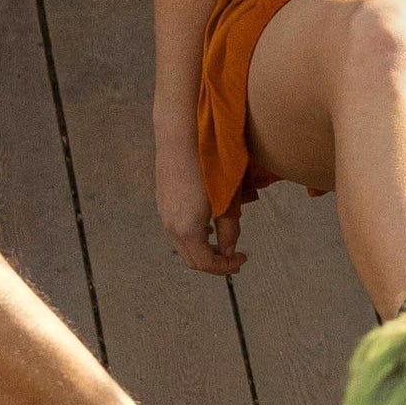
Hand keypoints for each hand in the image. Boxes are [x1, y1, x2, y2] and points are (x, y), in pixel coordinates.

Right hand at [159, 138, 247, 276]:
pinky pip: (177, 230)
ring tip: (223, 242)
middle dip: (215, 262)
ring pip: (183, 246)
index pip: (206, 263)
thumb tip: (229, 250)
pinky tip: (207, 224)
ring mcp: (164, 215)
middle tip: (235, 256)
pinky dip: (193, 237)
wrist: (181, 138)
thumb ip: (229, 229)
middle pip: (192, 259)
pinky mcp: (163, 203)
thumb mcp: (226, 201)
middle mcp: (171, 226)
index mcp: (187, 230)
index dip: (225, 267)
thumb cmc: (207, 166)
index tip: (242, 259)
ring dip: (203, 249)